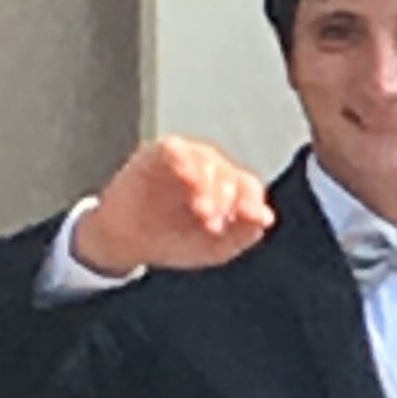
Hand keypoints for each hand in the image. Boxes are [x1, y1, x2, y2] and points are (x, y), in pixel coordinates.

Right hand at [74, 137, 275, 273]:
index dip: (252, 202)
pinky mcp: (158, 154)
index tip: (251, 218)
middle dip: (224, 200)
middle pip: (228, 175)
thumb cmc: (176, 241)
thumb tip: (266, 219)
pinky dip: (180, 159)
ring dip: (206, 184)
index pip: (249, 188)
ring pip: (205, 161)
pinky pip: (174, 149)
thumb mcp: (214, 248)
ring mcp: (186, 160)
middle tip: (211, 222)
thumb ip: (243, 234)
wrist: (130, 241)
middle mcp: (212, 171)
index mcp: (231, 192)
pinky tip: (183, 175)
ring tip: (200, 208)